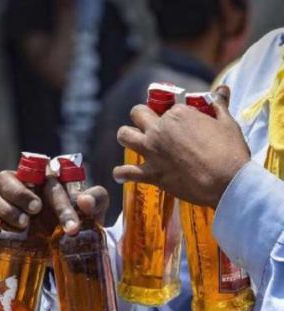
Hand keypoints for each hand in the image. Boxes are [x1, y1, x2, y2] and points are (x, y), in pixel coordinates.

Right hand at [0, 171, 109, 235]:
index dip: (59, 200)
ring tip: (24, 224)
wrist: (64, 250)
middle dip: (19, 193)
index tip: (72, 224)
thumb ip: (97, 199)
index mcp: (44, 178)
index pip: (45, 178)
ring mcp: (6, 203)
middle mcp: (22, 187)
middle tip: (36, 209)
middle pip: (7, 177)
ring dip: (8, 209)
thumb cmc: (77, 221)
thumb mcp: (93, 211)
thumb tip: (85, 202)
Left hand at [113, 85, 250, 207]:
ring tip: (134, 142)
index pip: (164, 106)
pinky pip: (125, 172)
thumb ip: (219, 104)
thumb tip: (221, 89)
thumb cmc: (230, 152)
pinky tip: (120, 175)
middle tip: (149, 126)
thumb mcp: (227, 123)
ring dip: (126, 137)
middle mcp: (159, 129)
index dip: (168, 114)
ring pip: (124, 135)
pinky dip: (120, 174)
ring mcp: (152, 151)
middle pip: (137, 114)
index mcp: (177, 114)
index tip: (175, 122)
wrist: (227, 182)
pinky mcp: (151, 173)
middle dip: (141, 117)